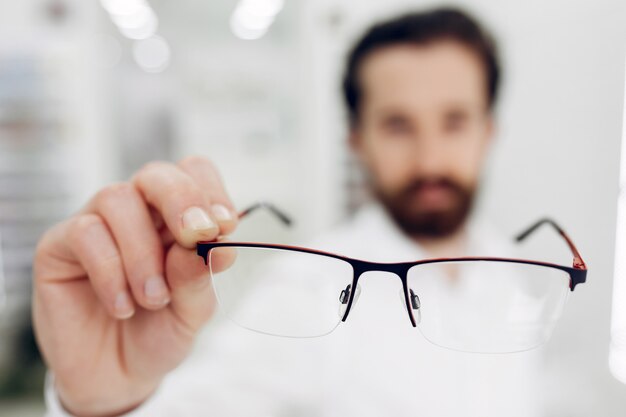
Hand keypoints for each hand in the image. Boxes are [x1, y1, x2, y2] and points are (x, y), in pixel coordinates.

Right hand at [33, 156, 236, 416]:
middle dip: (181, 200)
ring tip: (153, 299)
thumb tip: (204, 245)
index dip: (211, 191)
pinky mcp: (60, 245)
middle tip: (195, 236)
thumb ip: (198, 280)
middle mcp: (139, 214)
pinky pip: (84, 233)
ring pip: (118, 198)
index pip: (194, 174)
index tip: (224, 226)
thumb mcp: (191, 315)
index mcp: (177, 219)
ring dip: (143, 252)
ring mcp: (98, 225)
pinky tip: (122, 307)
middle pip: (156, 175)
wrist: (118, 376)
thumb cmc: (159, 333)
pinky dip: (111, 271)